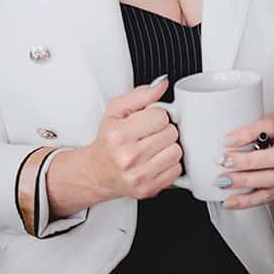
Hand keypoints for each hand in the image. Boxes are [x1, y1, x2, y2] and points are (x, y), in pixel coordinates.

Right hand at [75, 76, 182, 202]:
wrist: (97, 172)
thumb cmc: (108, 141)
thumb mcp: (116, 111)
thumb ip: (140, 94)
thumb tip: (162, 84)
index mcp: (119, 135)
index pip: (161, 116)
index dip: (157, 116)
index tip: (147, 122)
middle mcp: (128, 157)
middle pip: (171, 133)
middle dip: (164, 131)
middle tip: (150, 135)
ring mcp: (139, 176)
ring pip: (176, 152)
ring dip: (168, 148)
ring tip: (153, 148)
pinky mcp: (148, 190)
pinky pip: (176, 171)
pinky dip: (169, 165)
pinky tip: (155, 161)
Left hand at [217, 114, 273, 209]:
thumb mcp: (273, 125)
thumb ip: (253, 129)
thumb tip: (227, 140)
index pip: (271, 127)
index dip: (248, 133)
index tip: (228, 139)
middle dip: (246, 161)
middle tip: (225, 161)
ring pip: (269, 179)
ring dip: (243, 181)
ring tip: (223, 181)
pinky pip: (265, 197)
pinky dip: (245, 201)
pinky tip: (230, 200)